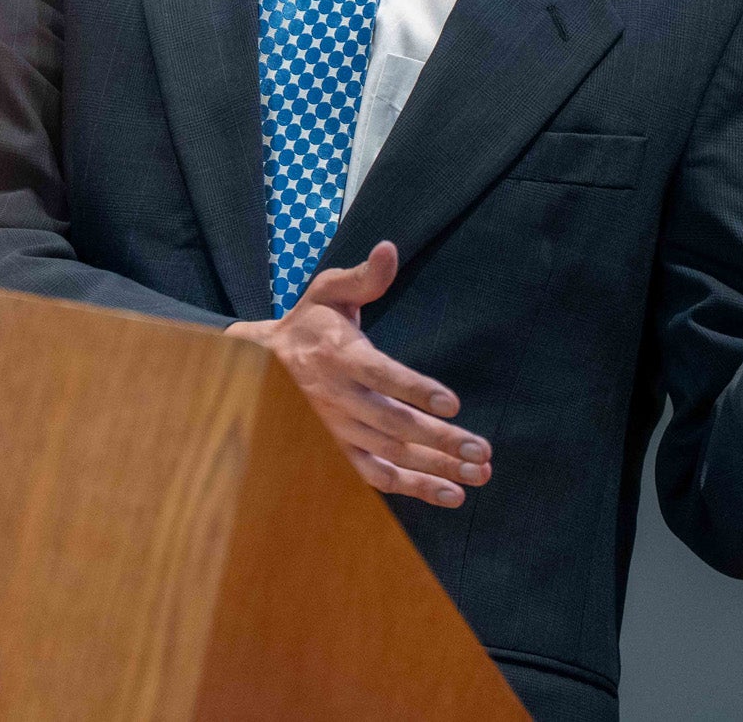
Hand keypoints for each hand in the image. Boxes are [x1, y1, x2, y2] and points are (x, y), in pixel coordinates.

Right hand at [225, 241, 489, 507]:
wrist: (260, 366)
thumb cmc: (308, 324)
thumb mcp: (328, 292)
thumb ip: (363, 277)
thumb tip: (389, 249)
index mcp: (339, 355)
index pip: (382, 376)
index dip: (416, 391)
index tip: (452, 404)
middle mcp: (338, 398)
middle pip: (395, 424)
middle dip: (441, 440)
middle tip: (482, 451)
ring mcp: (338, 430)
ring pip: (392, 455)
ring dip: (436, 468)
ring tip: (477, 475)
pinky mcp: (339, 450)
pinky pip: (377, 476)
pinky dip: (412, 488)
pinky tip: (449, 493)